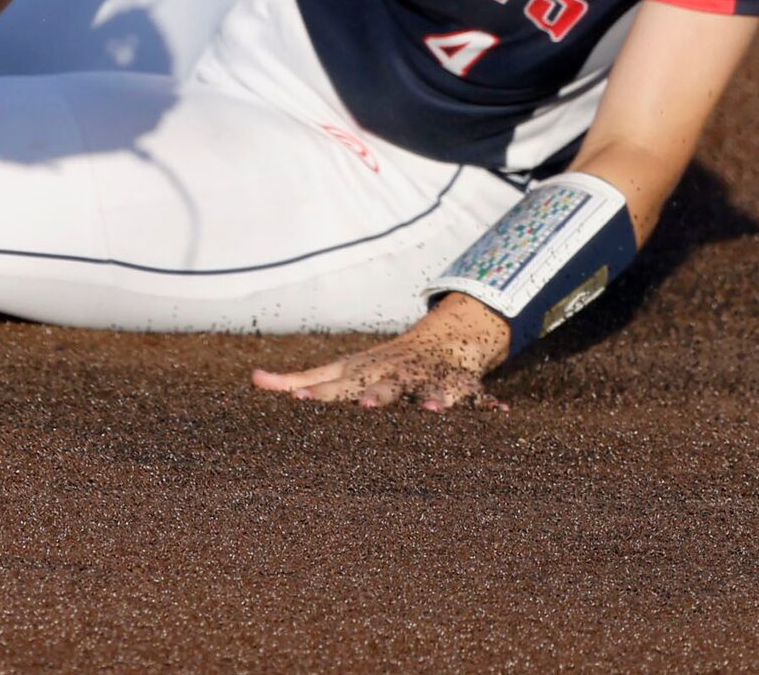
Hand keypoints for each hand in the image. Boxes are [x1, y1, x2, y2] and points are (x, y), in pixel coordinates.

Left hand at [250, 296, 512, 411]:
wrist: (441, 341)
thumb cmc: (380, 366)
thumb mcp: (341, 371)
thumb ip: (301, 379)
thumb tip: (253, 380)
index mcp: (366, 374)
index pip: (338, 383)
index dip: (320, 391)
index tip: (299, 399)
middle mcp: (398, 374)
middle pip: (385, 385)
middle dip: (376, 394)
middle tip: (366, 405)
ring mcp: (432, 379)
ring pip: (434, 389)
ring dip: (435, 398)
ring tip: (432, 409)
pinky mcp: (464, 386)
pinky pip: (479, 397)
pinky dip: (490, 406)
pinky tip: (505, 416)